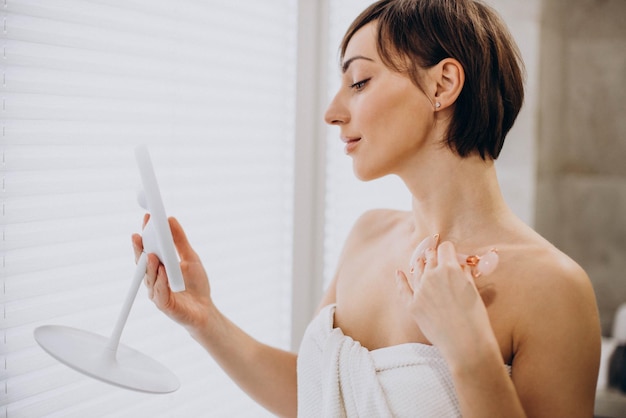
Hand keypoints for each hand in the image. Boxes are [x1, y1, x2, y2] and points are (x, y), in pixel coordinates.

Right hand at [132, 215, 212, 332]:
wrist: (205, 309)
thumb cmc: (196, 284)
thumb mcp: (190, 257)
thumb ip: (180, 240)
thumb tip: (171, 219)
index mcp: (158, 267)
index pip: (147, 248)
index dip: (146, 234)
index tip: (148, 219)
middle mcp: (153, 279)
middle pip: (142, 262)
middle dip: (140, 248)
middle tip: (139, 235)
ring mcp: (156, 292)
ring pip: (149, 278)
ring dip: (150, 266)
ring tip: (151, 255)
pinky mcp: (164, 305)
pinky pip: (159, 293)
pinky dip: (160, 282)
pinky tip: (163, 272)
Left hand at [396, 241, 495, 363]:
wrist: (465, 343)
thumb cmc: (475, 317)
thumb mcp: (473, 289)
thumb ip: (464, 274)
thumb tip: (460, 265)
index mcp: (449, 268)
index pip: (445, 248)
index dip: (449, 251)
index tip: (451, 255)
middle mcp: (432, 275)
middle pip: (430, 257)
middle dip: (435, 257)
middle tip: (437, 259)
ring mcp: (420, 290)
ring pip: (418, 270)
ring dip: (421, 265)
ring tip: (421, 262)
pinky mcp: (412, 304)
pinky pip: (403, 288)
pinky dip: (400, 279)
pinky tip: (399, 272)